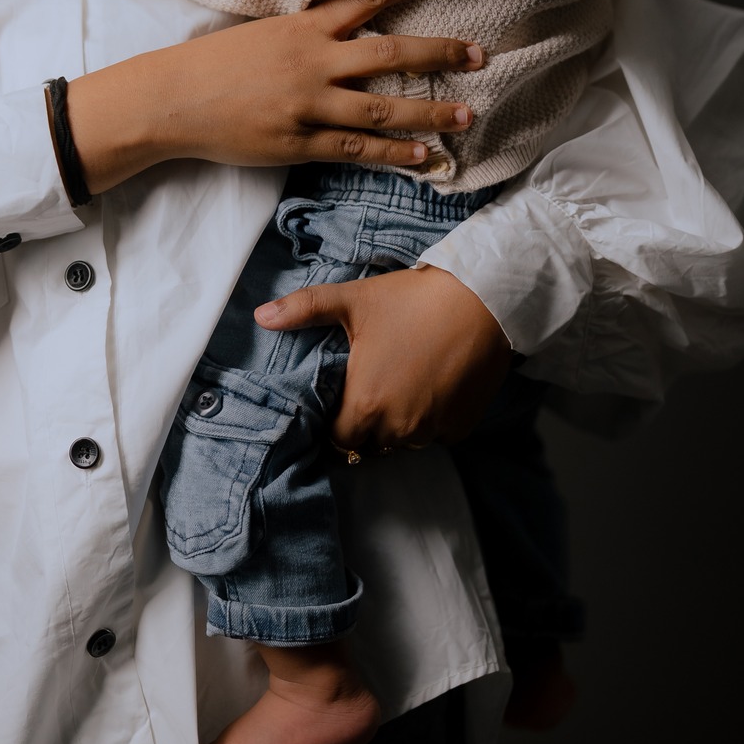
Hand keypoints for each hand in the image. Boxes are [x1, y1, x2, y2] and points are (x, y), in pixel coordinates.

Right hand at [66, 0, 482, 192]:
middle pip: (390, 54)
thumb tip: (351, 27)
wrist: (170, 100)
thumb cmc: (214, 63)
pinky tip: (424, 158)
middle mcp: (312, 61)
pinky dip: (393, 154)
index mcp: (303, 26)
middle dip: (439, 54)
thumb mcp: (263, 31)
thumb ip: (309, 31)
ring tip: (467, 118)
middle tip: (480, 55)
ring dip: (429, 114)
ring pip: (381, 108)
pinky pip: (355, 149)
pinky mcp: (297, 142)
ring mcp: (306, 104)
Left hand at [255, 265, 510, 451]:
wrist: (484, 300)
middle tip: (369, 390)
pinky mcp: (463, 426)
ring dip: (399, 424)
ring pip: (405, 441)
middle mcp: (399, 427)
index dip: (335, 423)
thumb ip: (304, 310)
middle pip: (371, 443)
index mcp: (365, 405)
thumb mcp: (354, 301)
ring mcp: (434, 430)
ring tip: (400, 386)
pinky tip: (431, 387)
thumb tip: (259, 315)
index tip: (339, 403)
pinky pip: (438, 434)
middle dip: (366, 425)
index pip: (338, 439)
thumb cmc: (413, 300)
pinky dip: (432, 420)